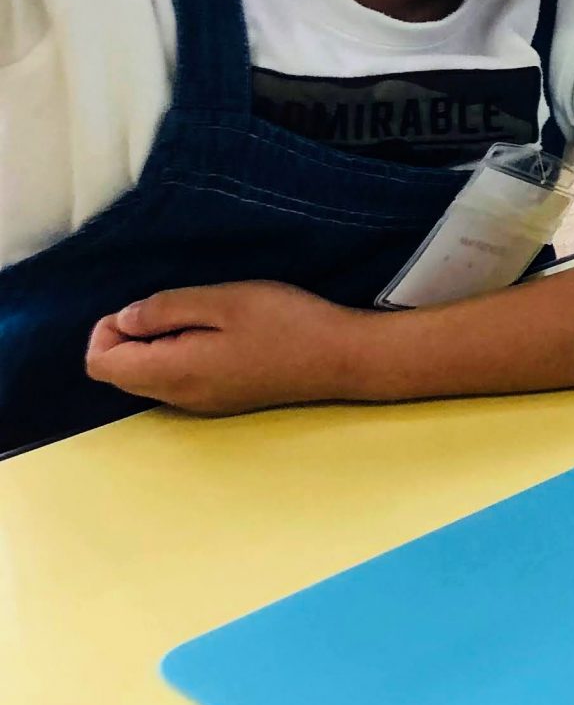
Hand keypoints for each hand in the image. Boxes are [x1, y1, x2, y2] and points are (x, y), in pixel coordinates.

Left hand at [86, 280, 365, 414]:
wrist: (342, 358)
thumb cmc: (287, 323)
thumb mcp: (224, 300)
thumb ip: (165, 309)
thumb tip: (124, 319)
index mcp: (174, 372)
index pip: (100, 363)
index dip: (108, 329)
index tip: (148, 306)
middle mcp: (179, 397)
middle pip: (118, 374)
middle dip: (130, 337)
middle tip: (178, 308)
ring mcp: (200, 404)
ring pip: (146, 378)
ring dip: (156, 346)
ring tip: (203, 318)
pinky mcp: (219, 401)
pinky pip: (174, 381)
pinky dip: (177, 356)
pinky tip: (218, 337)